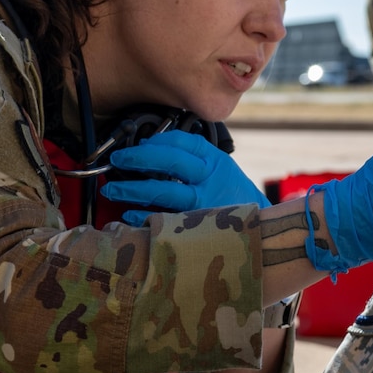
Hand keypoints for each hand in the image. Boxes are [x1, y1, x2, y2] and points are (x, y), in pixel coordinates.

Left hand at [102, 130, 266, 224]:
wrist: (260, 230)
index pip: (182, 142)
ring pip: (164, 192)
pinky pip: (163, 220)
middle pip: (171, 162)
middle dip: (138, 159)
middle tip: (117, 160)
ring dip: (133, 189)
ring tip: (112, 190)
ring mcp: (203, 205)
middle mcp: (210, 180)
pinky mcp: (195, 228)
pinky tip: (129, 215)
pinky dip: (142, 218)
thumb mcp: (221, 169)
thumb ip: (194, 159)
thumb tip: (151, 149)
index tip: (138, 145)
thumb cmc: (233, 197)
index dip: (155, 142)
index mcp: (215, 161)